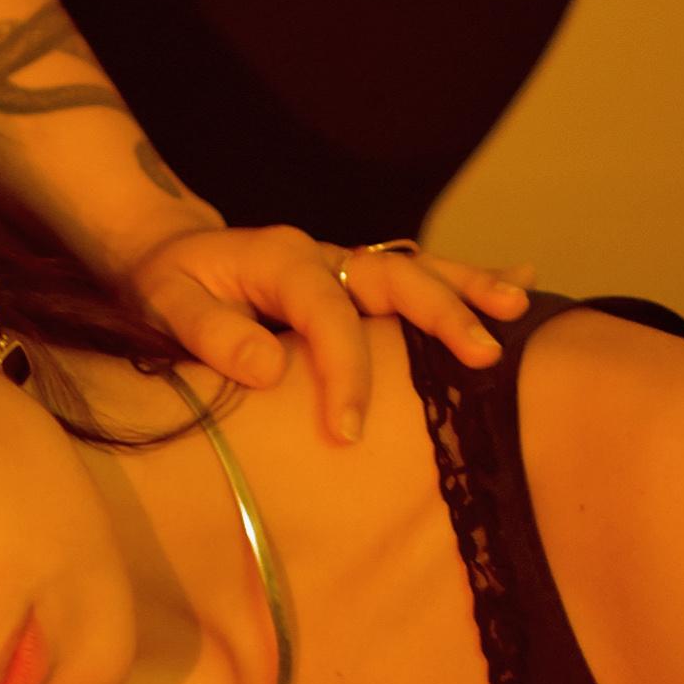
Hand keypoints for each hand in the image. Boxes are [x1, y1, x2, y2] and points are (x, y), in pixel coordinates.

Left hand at [123, 220, 529, 443]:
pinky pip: (417, 274)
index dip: (345, 370)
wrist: (165, 251)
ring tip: (519, 305)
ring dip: (468, 287)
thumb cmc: (164, 284)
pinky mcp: (355, 279)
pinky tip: (519, 281)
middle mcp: (322, 254)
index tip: (352, 431)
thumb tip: (269, 370)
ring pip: (417, 269)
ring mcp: (343, 262)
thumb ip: (212, 335)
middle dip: (440, 314)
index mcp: (279, 259)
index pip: (326, 313)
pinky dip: (466, 278)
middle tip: (481, 355)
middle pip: (393, 275)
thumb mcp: (166, 304)